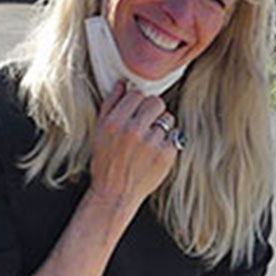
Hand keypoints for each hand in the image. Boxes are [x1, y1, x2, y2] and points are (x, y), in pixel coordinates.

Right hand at [89, 82, 180, 211]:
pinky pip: (174, 136)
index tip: (135, 113)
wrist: (115, 193)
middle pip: (156, 102)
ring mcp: (151, 143)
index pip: (137, 94)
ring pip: (167, 119)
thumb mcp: (100, 131)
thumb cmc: (106, 161)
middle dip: (152, 111)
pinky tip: (156, 153)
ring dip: (161, 127)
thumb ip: (111, 104)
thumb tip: (122, 82)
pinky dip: (168, 142)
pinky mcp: (166, 155)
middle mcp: (133, 130)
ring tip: (150, 142)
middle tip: (146, 124)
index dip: (138, 103)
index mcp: (115, 122)